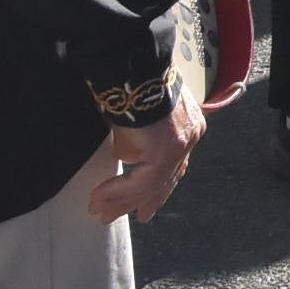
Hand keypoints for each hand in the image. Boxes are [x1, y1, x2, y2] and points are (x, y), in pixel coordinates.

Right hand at [92, 101, 204, 224]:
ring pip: (153, 184)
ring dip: (121, 200)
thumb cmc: (130, 90)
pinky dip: (119, 191)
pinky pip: (143, 180)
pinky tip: (100, 197)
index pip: (174, 167)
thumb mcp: (134, 125)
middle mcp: (191, 135)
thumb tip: (128, 162)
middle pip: (166, 179)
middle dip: (139, 201)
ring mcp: (184, 143)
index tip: (142, 209)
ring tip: (98, 210)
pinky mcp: (169, 149)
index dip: (156, 190)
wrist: (133, 71)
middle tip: (112, 217)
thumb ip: (137, 146)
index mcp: (188, 127)